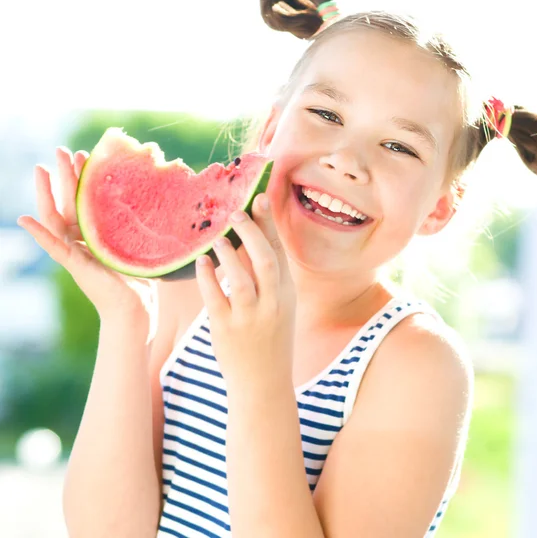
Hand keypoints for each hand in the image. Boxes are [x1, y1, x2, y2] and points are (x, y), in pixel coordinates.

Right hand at [18, 147, 155, 334]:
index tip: (86, 154)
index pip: (87, 200)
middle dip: (65, 176)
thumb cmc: (141, 280)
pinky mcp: (76, 267)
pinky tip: (24, 220)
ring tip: (41, 168)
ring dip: (48, 193)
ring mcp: (76, 253)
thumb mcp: (139, 245)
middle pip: (70, 202)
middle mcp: (83, 241)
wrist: (136, 310)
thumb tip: (157, 201)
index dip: (83, 178)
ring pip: (57, 217)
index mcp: (97, 235)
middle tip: (61, 149)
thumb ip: (138, 228)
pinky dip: (40, 235)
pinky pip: (54, 248)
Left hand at [195, 193, 295, 389]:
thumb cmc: (271, 341)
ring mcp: (249, 319)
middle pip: (265, 261)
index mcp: (287, 296)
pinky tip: (201, 262)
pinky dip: (207, 277)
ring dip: (228, 253)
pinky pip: (215, 298)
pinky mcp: (225, 331)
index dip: (270, 225)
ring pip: (241, 280)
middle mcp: (272, 306)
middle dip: (252, 232)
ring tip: (217, 238)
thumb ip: (271, 279)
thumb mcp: (281, 309)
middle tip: (236, 212)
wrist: (263, 385)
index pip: (280, 253)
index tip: (261, 198)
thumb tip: (255, 242)